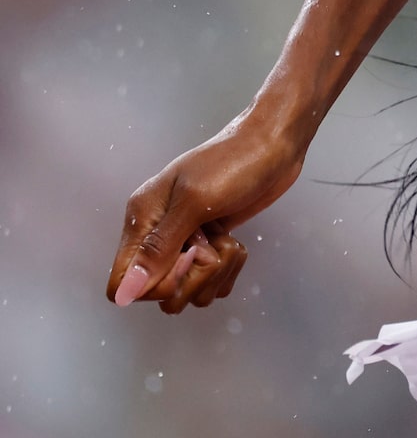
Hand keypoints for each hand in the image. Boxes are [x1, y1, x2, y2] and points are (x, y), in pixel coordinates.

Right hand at [107, 110, 302, 314]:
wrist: (273, 144)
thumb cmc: (234, 163)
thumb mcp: (194, 202)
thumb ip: (159, 248)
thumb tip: (123, 293)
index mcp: (142, 219)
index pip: (123, 282)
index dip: (155, 285)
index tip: (187, 258)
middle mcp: (158, 234)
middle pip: (159, 292)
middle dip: (192, 278)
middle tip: (213, 246)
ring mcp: (187, 241)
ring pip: (189, 289)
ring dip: (215, 273)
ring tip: (226, 240)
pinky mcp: (212, 246)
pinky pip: (212, 281)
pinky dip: (228, 269)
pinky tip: (236, 244)